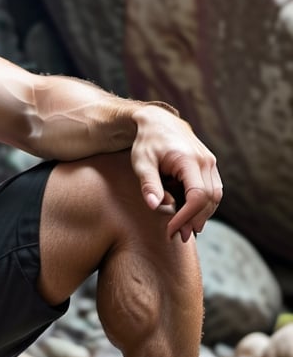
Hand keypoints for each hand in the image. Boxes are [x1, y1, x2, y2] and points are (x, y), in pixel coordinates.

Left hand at [130, 105, 222, 241]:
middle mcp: (205, 161)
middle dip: (195, 220)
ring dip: (202, 215)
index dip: (186, 217)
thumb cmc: (147, 142)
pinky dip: (203, 205)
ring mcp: (210, 162)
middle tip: (178, 235)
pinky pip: (212, 189)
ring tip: (184, 229)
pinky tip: (189, 215)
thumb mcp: (142, 162)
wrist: (157, 120)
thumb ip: (148, 184)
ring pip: (215, 196)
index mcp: (189, 160)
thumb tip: (155, 206)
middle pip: (210, 199)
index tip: (171, 229)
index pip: (198, 196)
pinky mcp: (209, 165)